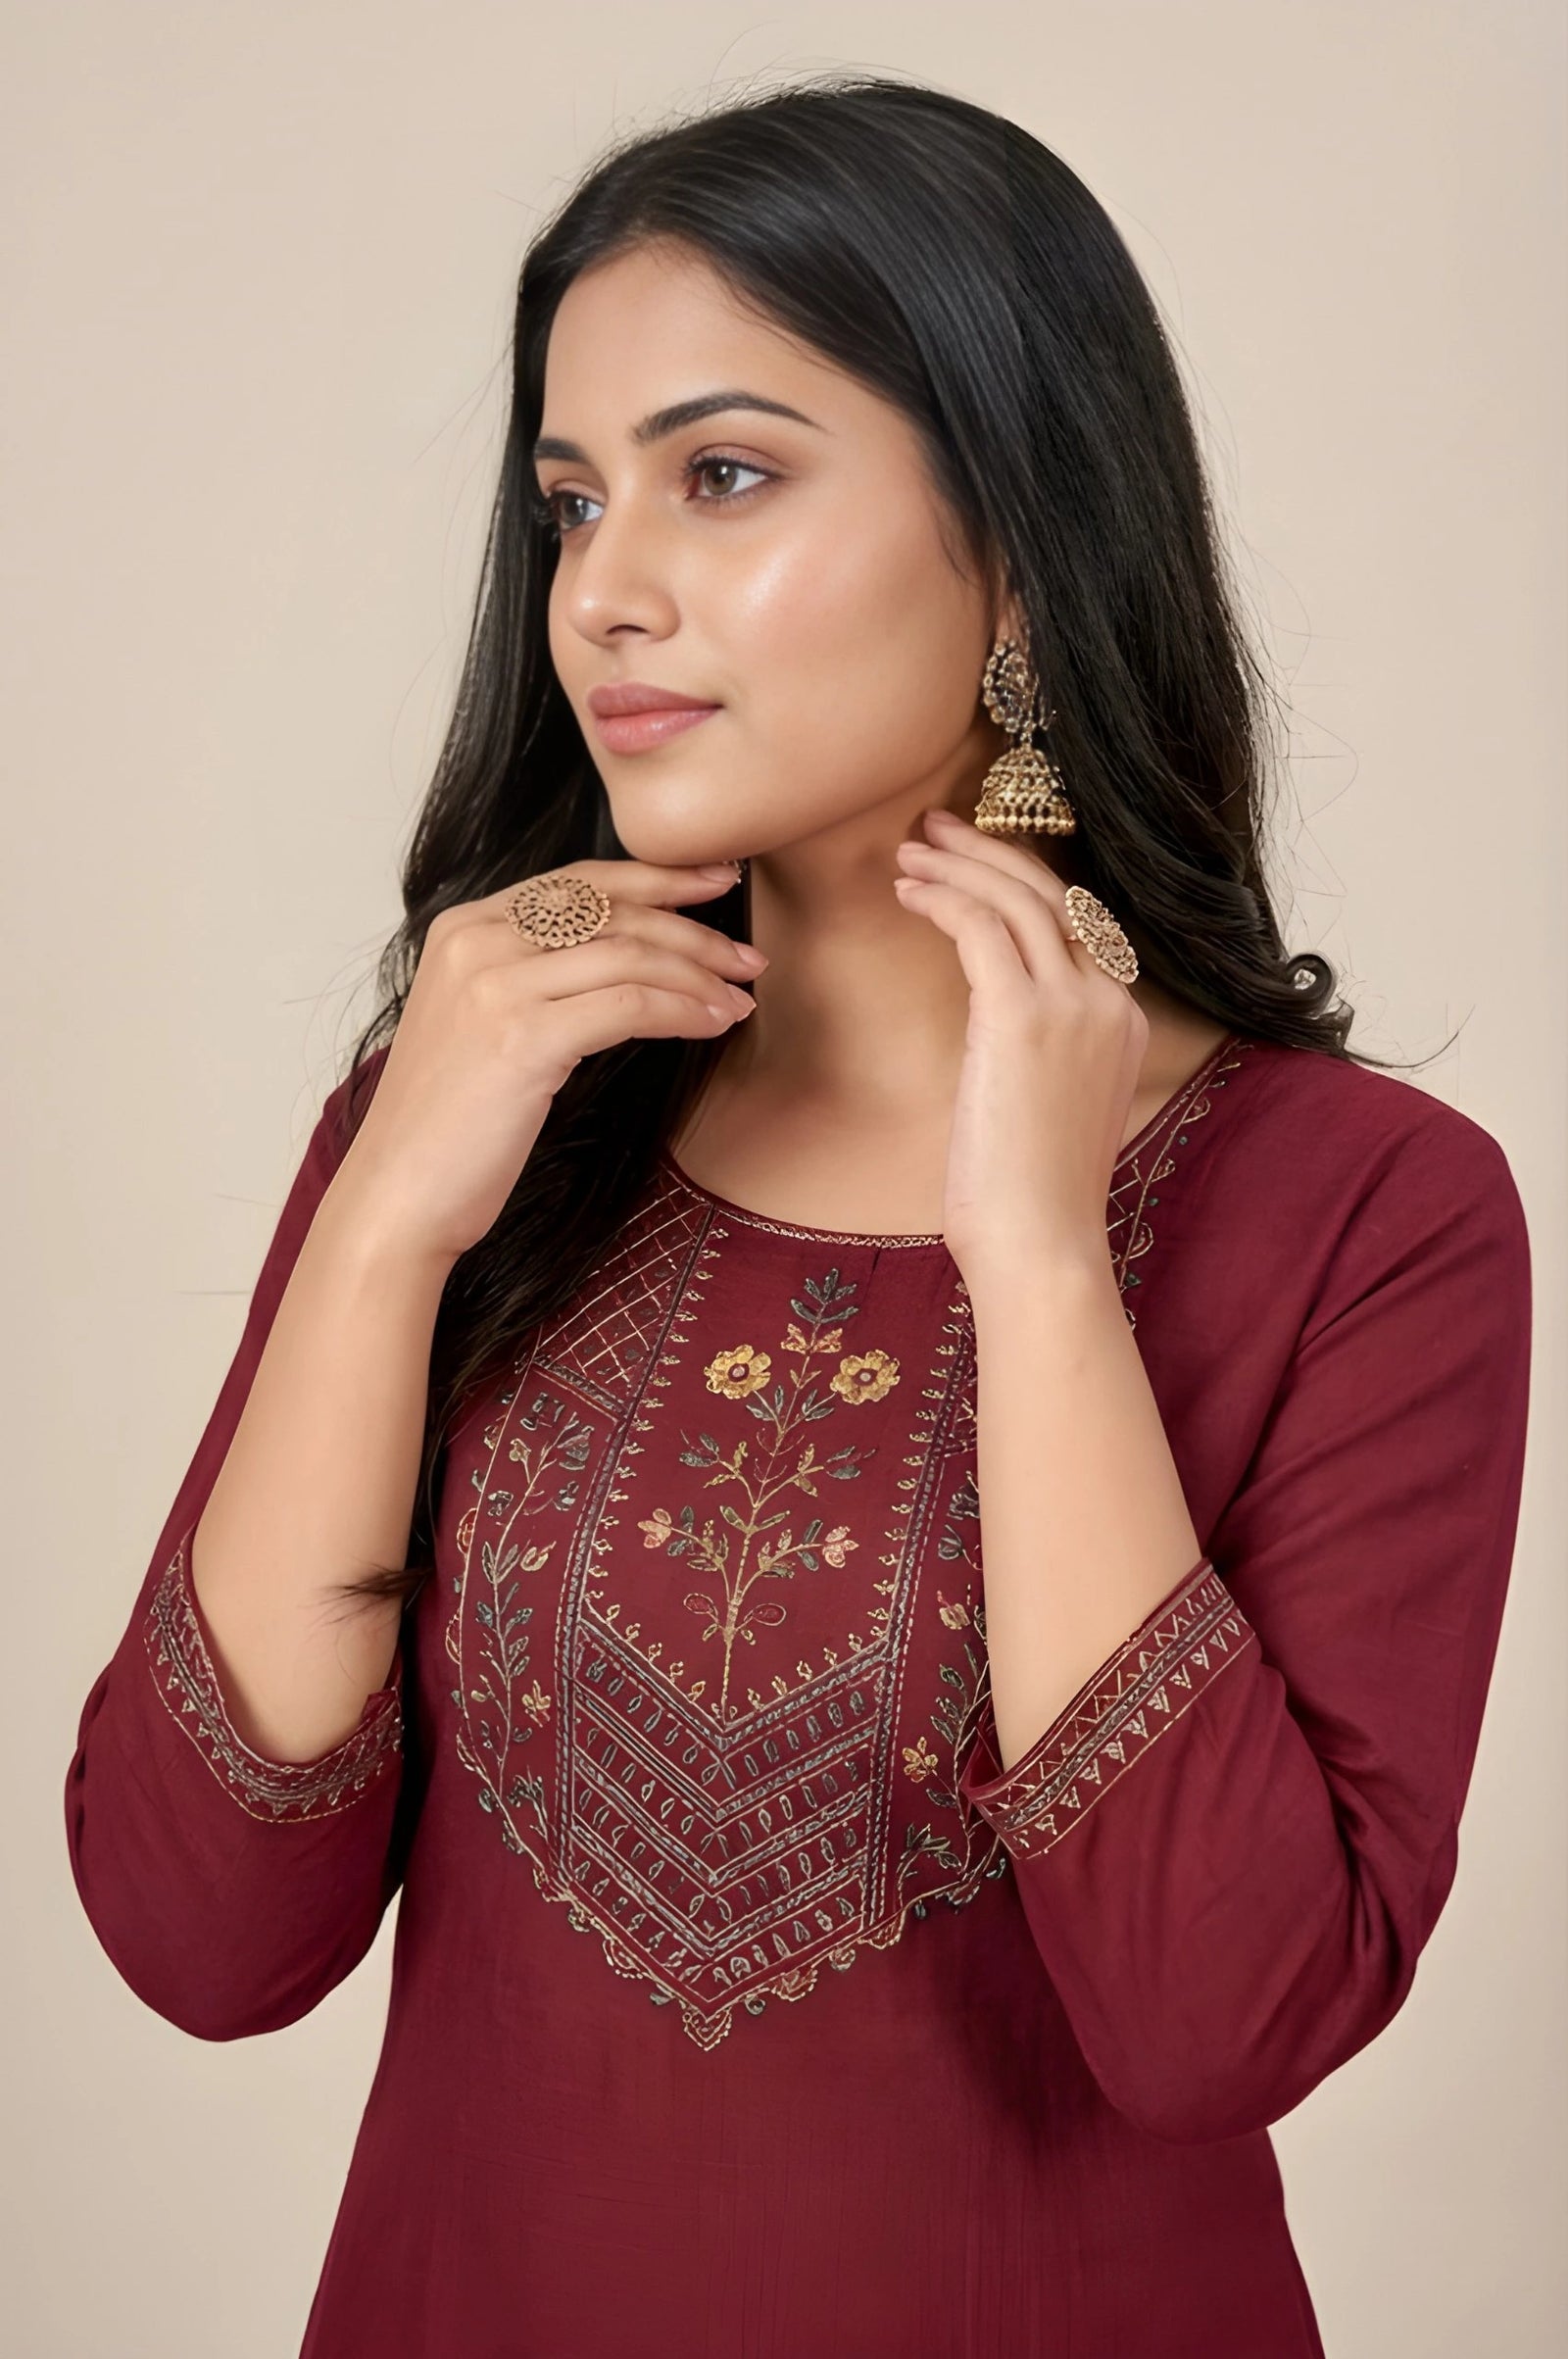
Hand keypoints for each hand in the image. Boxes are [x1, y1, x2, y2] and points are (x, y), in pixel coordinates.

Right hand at [333, 857, 763, 1264]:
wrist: (399, 1192)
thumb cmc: (449, 1124)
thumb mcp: (483, 1024)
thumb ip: (533, 977)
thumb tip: (626, 959)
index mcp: (465, 926)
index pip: (580, 880)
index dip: (657, 877)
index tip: (716, 881)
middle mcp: (477, 940)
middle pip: (612, 911)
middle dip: (694, 929)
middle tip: (748, 956)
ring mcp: (496, 985)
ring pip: (628, 954)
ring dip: (700, 974)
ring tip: (741, 997)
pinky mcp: (522, 1037)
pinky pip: (629, 1005)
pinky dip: (682, 1011)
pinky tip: (714, 1024)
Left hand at [892, 807, 1147, 1283]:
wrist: (1041, 1245)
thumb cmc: (1030, 1198)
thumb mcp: (1052, 1110)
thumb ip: (1044, 1057)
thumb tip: (999, 1033)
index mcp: (1124, 1021)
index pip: (1077, 925)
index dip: (1023, 883)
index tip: (975, 863)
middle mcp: (1110, 1002)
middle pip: (1053, 894)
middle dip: (990, 851)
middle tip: (936, 828)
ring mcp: (1073, 1006)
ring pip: (1019, 898)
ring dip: (960, 863)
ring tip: (911, 849)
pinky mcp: (1023, 1017)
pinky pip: (983, 927)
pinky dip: (944, 898)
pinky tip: (910, 892)